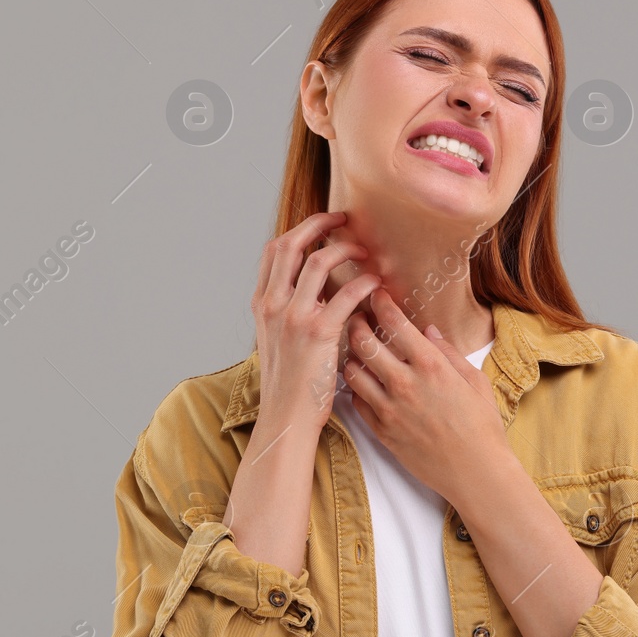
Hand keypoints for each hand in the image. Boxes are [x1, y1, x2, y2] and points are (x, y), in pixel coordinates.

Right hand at [251, 211, 382, 431]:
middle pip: (292, 245)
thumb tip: (315, 289)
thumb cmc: (288, 383)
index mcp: (262, 304)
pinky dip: (363, 282)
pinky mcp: (318, 332)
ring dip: (345, 249)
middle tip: (342, 219)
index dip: (300, 231)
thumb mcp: (276, 340)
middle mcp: (273, 305)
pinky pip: (345, 293)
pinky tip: (375, 284)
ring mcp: (293, 317)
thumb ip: (288, 311)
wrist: (287, 417)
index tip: (321, 226)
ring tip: (364, 252)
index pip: (274, 251)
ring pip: (318, 262)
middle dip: (318, 224)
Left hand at [341, 288, 510, 507]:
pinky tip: (364, 382)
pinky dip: (356, 388)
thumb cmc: (482, 427)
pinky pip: (356, 402)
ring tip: (357, 351)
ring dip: (351, 356)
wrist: (476, 473)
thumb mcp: (474, 381)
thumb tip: (428, 330)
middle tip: (357, 318)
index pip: (393, 322)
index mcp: (430, 365)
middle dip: (355, 323)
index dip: (379, 302)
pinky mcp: (381, 432)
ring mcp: (389, 409)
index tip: (375, 293)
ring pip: (352, 371)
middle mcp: (405, 383)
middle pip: (362, 342)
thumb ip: (448, 352)